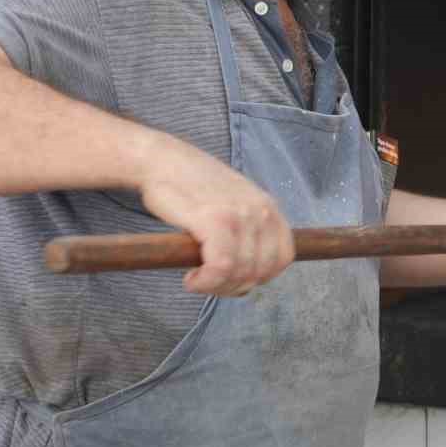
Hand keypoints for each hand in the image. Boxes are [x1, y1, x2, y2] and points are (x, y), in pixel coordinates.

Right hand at [135, 137, 294, 295]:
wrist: (161, 160)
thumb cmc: (191, 187)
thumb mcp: (234, 204)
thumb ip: (248, 232)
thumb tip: (249, 275)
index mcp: (269, 208)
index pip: (283, 257)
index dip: (261, 276)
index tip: (235, 278)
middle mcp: (261, 211)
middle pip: (262, 271)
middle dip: (234, 287)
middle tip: (209, 282)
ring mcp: (240, 215)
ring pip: (242, 273)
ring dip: (216, 287)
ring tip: (198, 279)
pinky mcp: (215, 219)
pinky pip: (222, 267)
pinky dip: (207, 281)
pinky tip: (192, 279)